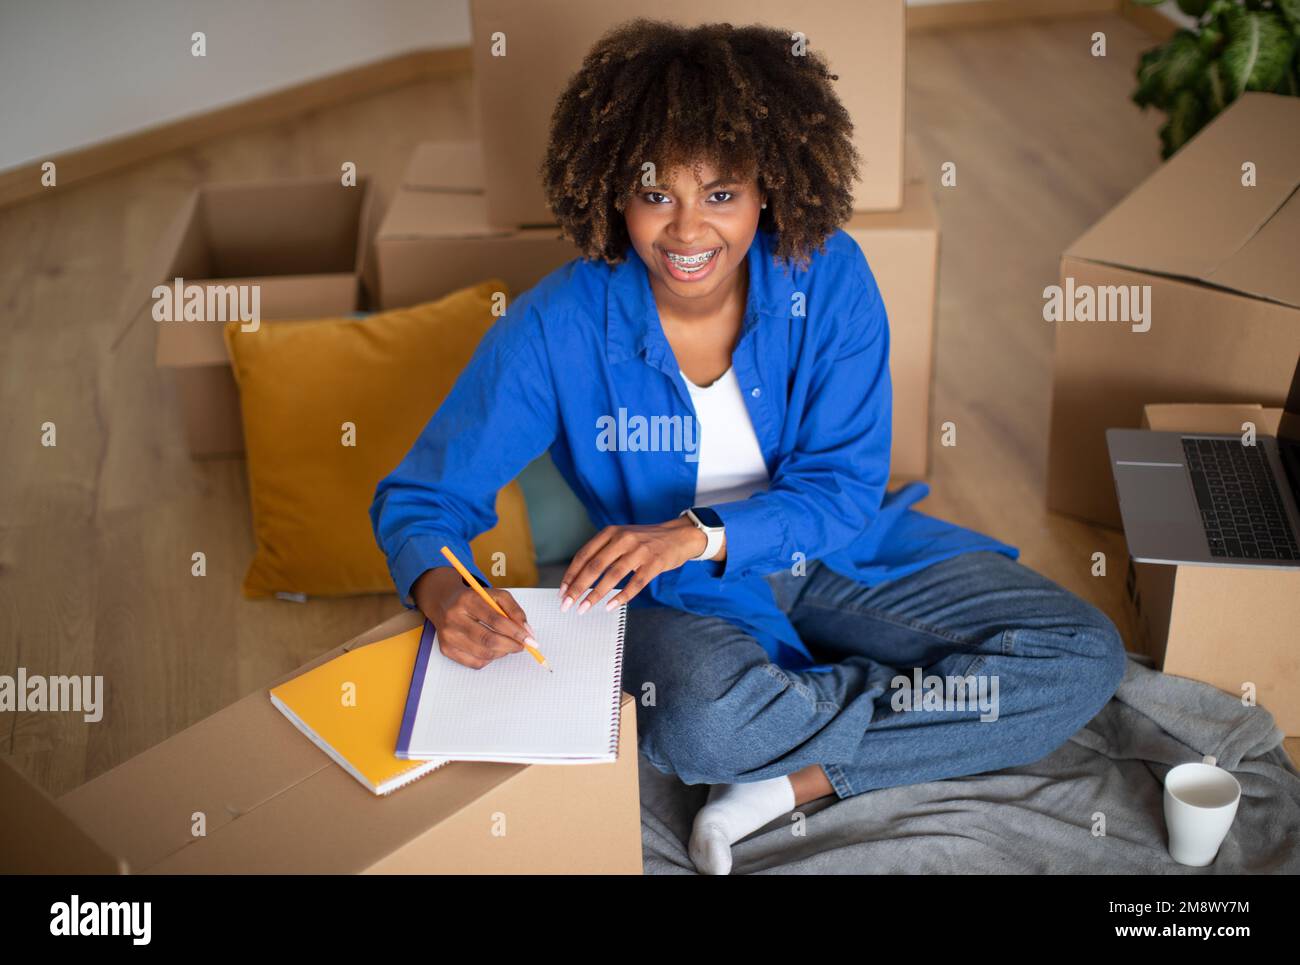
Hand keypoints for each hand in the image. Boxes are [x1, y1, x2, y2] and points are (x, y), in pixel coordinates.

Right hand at [412, 567, 536, 669]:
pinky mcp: (446, 649)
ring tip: (507, 644)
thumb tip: (527, 632)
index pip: (496, 620)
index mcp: (468, 600)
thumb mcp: (496, 596)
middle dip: (511, 645)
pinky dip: (490, 659)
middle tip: (522, 646)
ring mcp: (448, 635)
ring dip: (502, 652)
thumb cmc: (475, 599)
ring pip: (483, 654)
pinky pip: (475, 663)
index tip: (530, 639)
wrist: (444, 602)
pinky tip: (492, 648)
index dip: (516, 632)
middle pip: (488, 640)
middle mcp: (454, 618)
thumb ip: (514, 610)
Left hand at [558, 517, 714, 612]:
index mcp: (611, 532)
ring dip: (595, 595)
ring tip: (584, 608)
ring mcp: (639, 551)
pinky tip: (610, 606)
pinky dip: (621, 597)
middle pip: (594, 566)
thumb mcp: (622, 537)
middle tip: (567, 604)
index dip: (571, 574)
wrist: (679, 535)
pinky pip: (635, 583)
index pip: (584, 555)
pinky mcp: (654, 563)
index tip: (563, 591)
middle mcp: (623, 539)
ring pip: (612, 576)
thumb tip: (579, 578)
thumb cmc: (646, 540)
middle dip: (578, 588)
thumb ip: (603, 551)